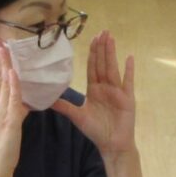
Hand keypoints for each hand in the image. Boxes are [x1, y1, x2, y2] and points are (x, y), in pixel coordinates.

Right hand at [0, 37, 25, 176]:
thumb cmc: (1, 146)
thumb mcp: (4, 123)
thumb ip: (12, 109)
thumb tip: (22, 102)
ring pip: (1, 83)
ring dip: (3, 64)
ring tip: (3, 48)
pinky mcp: (8, 120)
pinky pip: (11, 98)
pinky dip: (12, 84)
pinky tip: (13, 72)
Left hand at [54, 30, 136, 156]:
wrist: (112, 145)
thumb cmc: (96, 131)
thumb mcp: (77, 116)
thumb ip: (63, 106)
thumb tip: (45, 99)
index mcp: (94, 89)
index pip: (92, 67)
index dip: (92, 53)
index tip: (92, 39)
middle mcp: (106, 87)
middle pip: (103, 63)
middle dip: (102, 48)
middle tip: (102, 31)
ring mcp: (117, 91)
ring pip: (113, 68)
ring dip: (112, 53)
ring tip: (111, 38)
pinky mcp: (127, 98)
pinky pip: (128, 81)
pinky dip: (129, 70)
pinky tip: (129, 58)